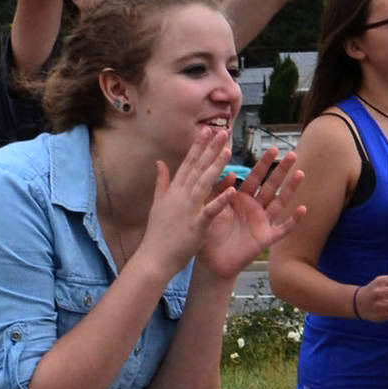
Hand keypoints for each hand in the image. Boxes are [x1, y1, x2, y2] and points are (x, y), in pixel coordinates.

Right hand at [136, 128, 235, 275]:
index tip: (207, 130)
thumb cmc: (158, 233)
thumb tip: (159, 162)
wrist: (154, 258)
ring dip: (217, 166)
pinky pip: (211, 210)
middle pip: (198, 168)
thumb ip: (161, 182)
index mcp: (174, 190)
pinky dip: (221, 199)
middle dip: (211, 149)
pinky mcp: (196, 224)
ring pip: (205, 183)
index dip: (198, 146)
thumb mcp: (157, 203)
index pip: (188, 163)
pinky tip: (233, 188)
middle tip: (223, 132)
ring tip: (228, 150)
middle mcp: (181, 196)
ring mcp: (188, 209)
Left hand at [198, 149, 305, 278]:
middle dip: (281, 170)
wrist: (212, 262)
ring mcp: (262, 222)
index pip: (255, 177)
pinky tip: (303, 209)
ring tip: (301, 174)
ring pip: (280, 202)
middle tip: (292, 154)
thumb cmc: (209, 235)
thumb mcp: (211, 209)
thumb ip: (218, 192)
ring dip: (291, 189)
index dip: (264, 164)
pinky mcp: (266, 238)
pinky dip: (293, 220)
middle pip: (271, 186)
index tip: (273, 149)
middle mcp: (254, 208)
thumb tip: (228, 173)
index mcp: (240, 199)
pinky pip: (283, 228)